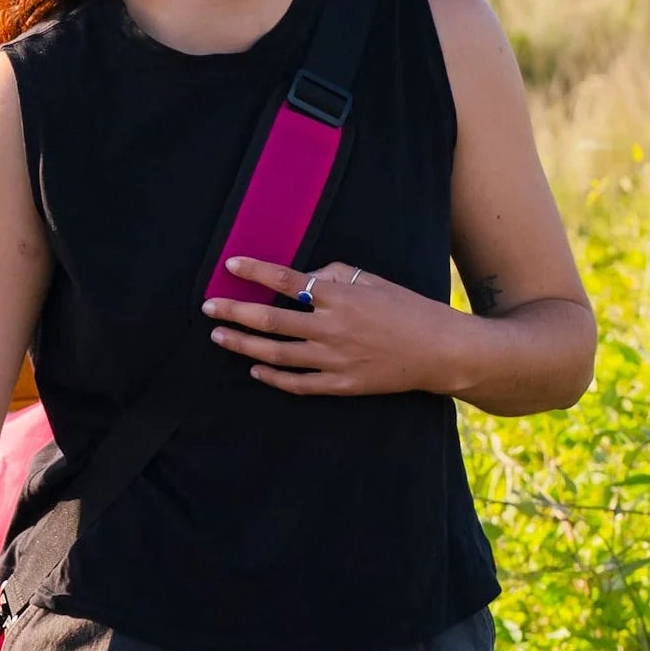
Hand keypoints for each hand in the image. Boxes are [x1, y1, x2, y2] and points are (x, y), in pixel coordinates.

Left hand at [202, 258, 462, 396]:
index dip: (255, 271)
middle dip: (235, 311)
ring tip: (219, 336)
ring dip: (243, 345)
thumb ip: (332, 275)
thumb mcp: (372, 280)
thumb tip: (300, 277)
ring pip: (276, 354)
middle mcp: (332, 328)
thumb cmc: (407, 308)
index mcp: (340, 297)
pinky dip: (273, 378)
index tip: (230, 265)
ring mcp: (335, 360)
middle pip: (271, 319)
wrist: (440, 351)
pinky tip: (254, 370)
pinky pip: (298, 383)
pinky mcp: (341, 385)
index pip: (287, 280)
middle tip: (208, 306)